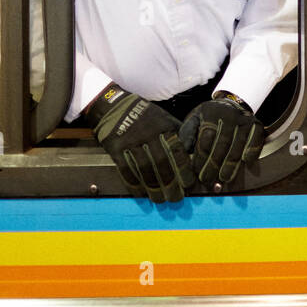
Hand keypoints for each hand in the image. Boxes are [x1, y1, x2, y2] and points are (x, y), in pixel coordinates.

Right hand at [88, 85, 194, 202]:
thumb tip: (193, 154)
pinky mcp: (115, 148)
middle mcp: (147, 133)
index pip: (176, 150)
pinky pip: (126, 169)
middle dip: (170, 183)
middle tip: (176, 198)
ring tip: (160, 200)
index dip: (184, 169)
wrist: (113, 106)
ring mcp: (130, 141)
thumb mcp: (164, 118)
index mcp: (163, 126)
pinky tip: (141, 194)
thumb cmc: (144, 116)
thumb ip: (177, 134)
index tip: (189, 184)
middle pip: (161, 162)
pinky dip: (134, 184)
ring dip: (153, 187)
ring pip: (144, 169)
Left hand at [178, 94, 263, 185]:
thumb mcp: (194, 120)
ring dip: (231, 164)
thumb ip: (187, 135)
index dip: (200, 158)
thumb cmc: (208, 118)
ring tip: (223, 179)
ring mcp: (244, 118)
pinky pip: (256, 139)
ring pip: (238, 145)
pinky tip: (245, 163)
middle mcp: (229, 114)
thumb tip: (183, 155)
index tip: (196, 173)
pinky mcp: (256, 123)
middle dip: (214, 165)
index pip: (205, 139)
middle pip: (222, 144)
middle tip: (207, 180)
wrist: (230, 104)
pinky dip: (252, 151)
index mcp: (210, 112)